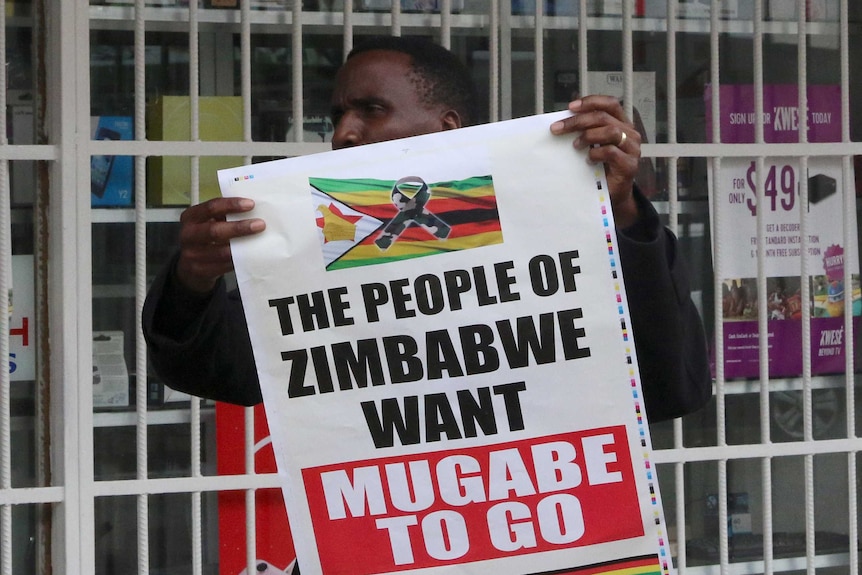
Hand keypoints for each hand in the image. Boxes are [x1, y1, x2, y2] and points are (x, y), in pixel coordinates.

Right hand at [175, 197, 265, 293]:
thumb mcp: (207, 222)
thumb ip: (223, 215)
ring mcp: (192, 255)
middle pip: (215, 231)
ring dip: (243, 246)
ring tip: (260, 240)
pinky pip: (225, 265)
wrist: (190, 266)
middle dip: (240, 227)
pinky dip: (240, 259)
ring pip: (222, 251)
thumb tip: (251, 210)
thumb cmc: (204, 238)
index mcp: (190, 218)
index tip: (251, 204)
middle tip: (260, 224)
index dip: (231, 205)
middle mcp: (188, 235)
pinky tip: (252, 254)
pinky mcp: (201, 271)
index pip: (211, 208)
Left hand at [550, 95, 640, 227]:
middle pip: (604, 117)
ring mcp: (632, 149)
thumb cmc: (601, 167)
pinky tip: (588, 160)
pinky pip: (611, 152)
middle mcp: (630, 133)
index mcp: (622, 123)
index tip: (570, 107)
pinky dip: (596, 153)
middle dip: (578, 121)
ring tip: (575, 145)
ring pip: (611, 131)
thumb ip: (586, 131)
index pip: (610, 103)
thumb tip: (563, 121)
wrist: (613, 194)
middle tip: (558, 129)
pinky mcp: (629, 165)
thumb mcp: (593, 144)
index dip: (591, 102)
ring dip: (588, 136)